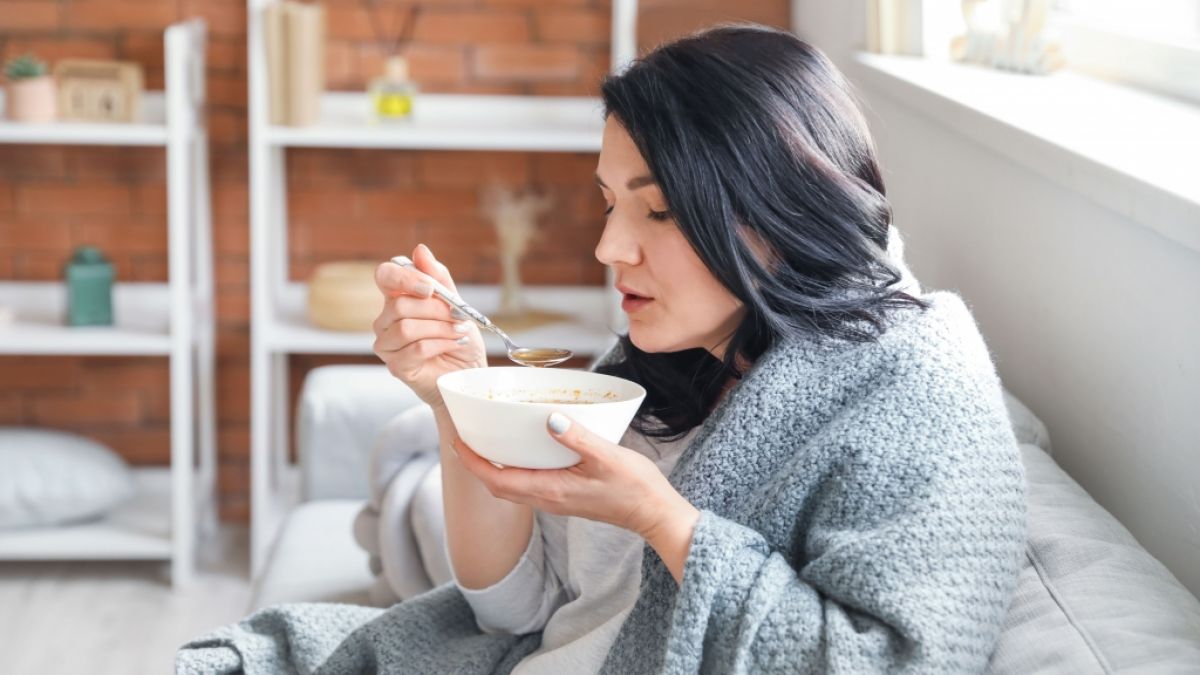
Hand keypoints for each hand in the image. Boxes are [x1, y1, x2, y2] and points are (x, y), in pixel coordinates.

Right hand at [373, 243, 486, 409]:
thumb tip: (420, 250)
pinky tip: (453, 345)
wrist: (469, 372)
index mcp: (398, 298)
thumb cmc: (460, 338)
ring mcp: (387, 344)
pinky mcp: (395, 366)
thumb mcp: (456, 303)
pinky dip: (441, 344)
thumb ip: (438, 278)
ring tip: (459, 332)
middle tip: (458, 317)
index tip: (429, 288)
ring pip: (406, 328)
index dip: (403, 278)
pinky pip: (415, 348)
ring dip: (441, 329)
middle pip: (400, 305)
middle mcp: (386, 320)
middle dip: (436, 310)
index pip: (385, 276)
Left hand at [451, 411, 699, 582]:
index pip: (496, 479)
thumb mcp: (607, 456)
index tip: (457, 441)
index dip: (473, 462)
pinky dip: (515, 469)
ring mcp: (555, 500)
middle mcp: (547, 499)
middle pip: (498, 486)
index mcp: (550, 490)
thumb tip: (549, 418)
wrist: (654, 513)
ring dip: (494, 467)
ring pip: (511, 486)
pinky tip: (523, 450)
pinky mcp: (565, 497)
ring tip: (487, 442)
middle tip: (465, 438)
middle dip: (477, 464)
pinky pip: (528, 485)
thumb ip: (577, 437)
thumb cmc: (634, 487)